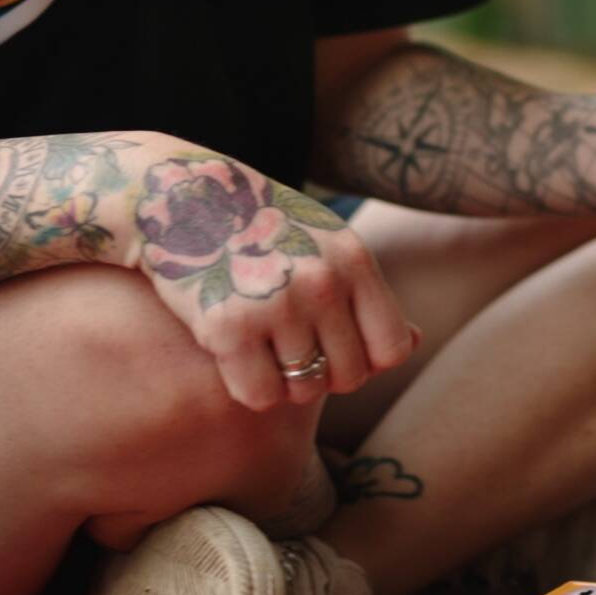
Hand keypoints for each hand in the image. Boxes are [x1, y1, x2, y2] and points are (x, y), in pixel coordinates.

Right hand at [127, 143, 413, 411]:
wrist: (180, 199)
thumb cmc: (262, 229)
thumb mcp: (326, 246)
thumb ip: (367, 296)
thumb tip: (414, 345)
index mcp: (353, 259)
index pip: (390, 349)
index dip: (366, 360)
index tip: (335, 347)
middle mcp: (321, 282)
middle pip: (348, 377)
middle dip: (321, 374)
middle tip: (288, 348)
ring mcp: (275, 304)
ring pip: (302, 391)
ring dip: (281, 380)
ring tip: (259, 343)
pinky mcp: (226, 326)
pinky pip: (258, 395)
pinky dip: (246, 387)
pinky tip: (232, 354)